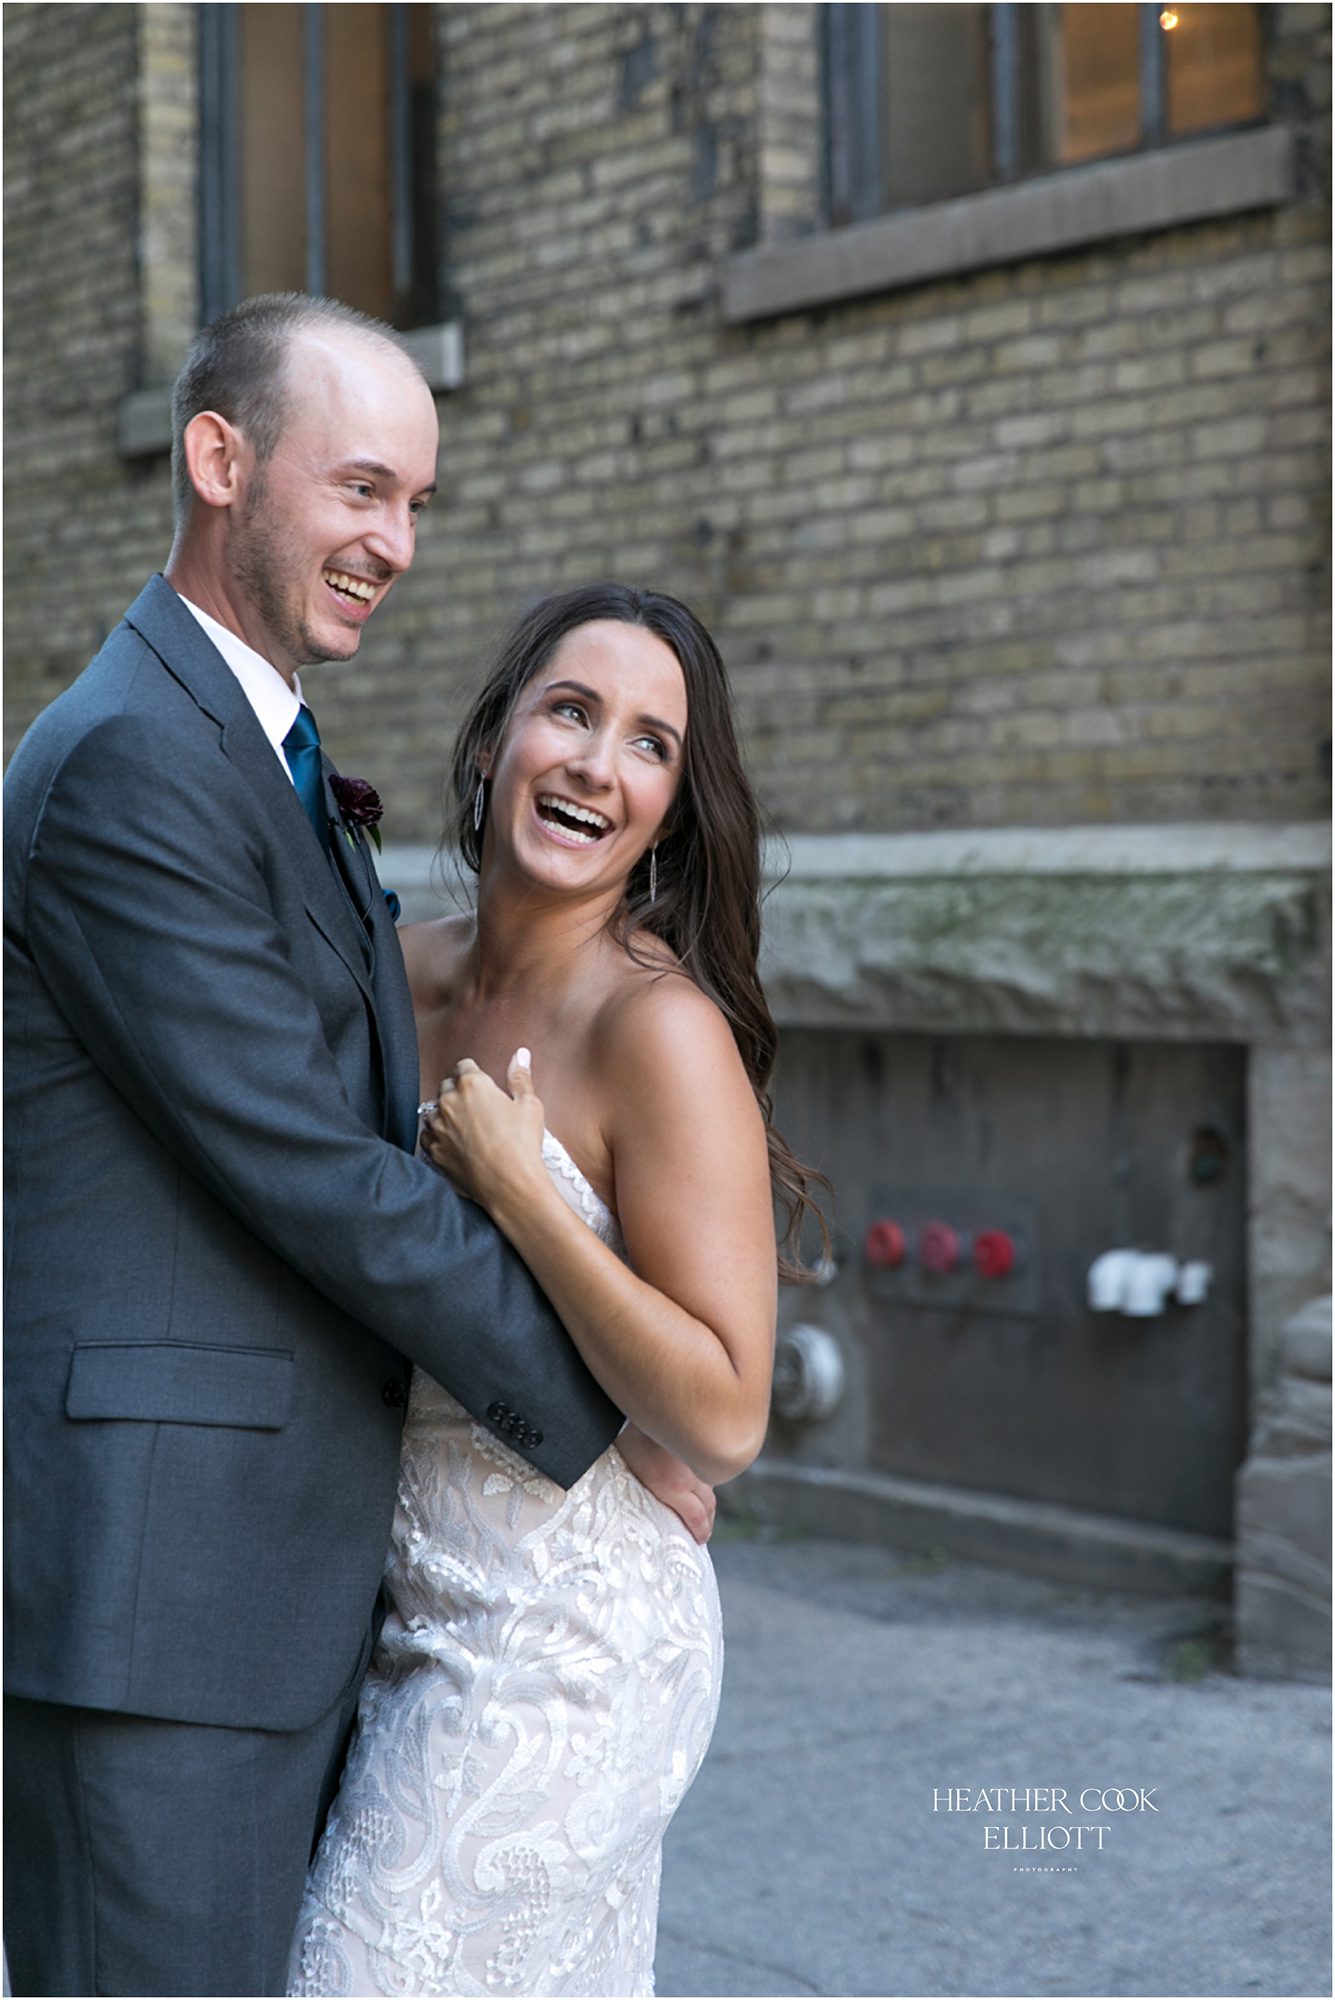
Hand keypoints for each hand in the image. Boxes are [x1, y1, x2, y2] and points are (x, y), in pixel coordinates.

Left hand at [419, 1050, 547, 1214]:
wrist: (509, 1184)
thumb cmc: (522, 1143)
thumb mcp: (529, 1105)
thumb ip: (520, 1076)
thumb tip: (520, 1054)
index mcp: (472, 1085)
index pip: (465, 1066)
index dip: (475, 1074)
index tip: (482, 1085)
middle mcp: (449, 1102)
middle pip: (446, 1086)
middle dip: (459, 1091)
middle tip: (477, 1107)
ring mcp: (438, 1127)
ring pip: (433, 1111)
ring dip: (445, 1114)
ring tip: (465, 1127)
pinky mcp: (434, 1150)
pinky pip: (427, 1136)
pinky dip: (436, 1136)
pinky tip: (452, 1142)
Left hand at [617, 1423, 716, 1543]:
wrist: (637, 1409)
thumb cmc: (627, 1441)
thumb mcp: (634, 1473)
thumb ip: (650, 1491)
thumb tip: (648, 1504)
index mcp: (672, 1486)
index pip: (697, 1517)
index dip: (701, 1531)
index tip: (700, 1540)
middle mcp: (689, 1475)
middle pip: (708, 1504)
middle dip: (708, 1521)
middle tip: (705, 1532)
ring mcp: (694, 1460)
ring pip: (710, 1486)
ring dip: (710, 1503)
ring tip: (707, 1512)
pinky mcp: (694, 1447)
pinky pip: (705, 1469)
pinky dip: (706, 1480)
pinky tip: (701, 1482)